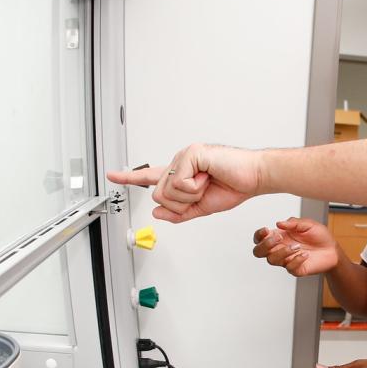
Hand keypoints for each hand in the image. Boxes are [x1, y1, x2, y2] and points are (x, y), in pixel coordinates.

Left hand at [106, 144, 263, 222]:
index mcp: (181, 174)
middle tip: (202, 192)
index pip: (150, 177)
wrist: (255, 177)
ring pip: (167, 191)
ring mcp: (184, 156)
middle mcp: (179, 162)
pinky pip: (179, 183)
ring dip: (190, 195)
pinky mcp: (190, 153)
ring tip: (208, 183)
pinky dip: (196, 187)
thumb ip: (179, 213)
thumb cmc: (234, 186)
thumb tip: (156, 213)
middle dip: (181, 202)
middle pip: (158, 194)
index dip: (129, 177)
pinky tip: (209, 177)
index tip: (112, 175)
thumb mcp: (202, 208)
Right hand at [252, 218, 337, 276]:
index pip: (260, 238)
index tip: (266, 230)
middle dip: (264, 245)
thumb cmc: (319, 236)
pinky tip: (305, 255)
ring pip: (272, 260)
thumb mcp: (308, 224)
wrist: (333, 249)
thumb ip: (293, 222)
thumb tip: (279, 223)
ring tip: (298, 246)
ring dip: (283, 251)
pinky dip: (296, 260)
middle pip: (259, 251)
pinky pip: (289, 267)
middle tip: (277, 238)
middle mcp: (280, 248)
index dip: (259, 235)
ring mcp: (286, 259)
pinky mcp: (296, 269)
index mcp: (280, 236)